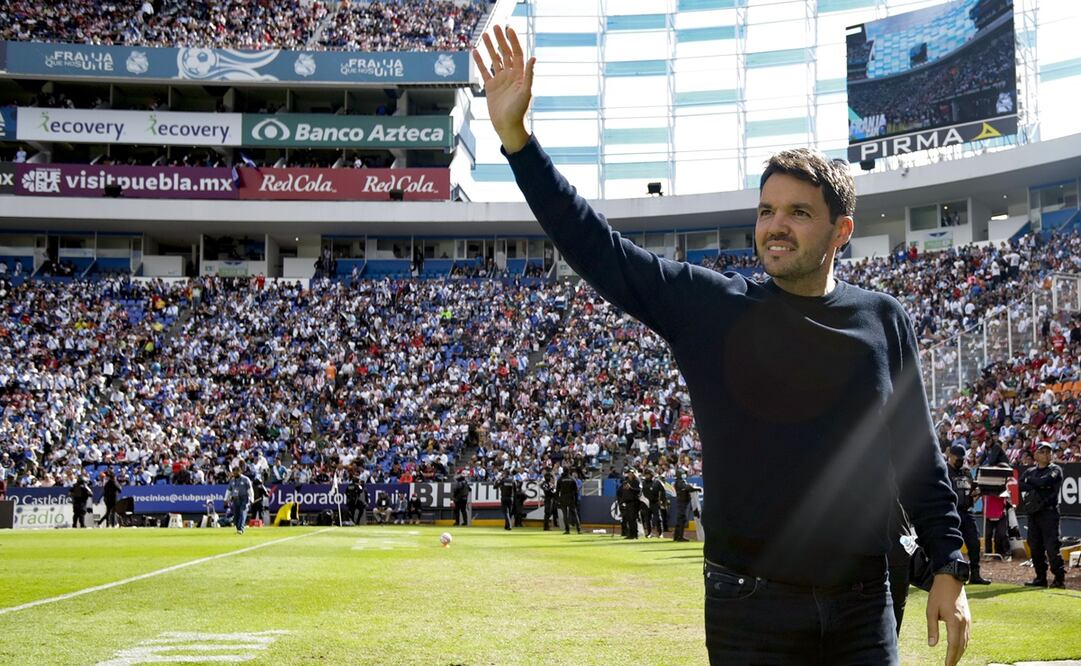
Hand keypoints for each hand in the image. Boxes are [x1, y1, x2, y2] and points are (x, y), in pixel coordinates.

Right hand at [471, 25, 534, 152]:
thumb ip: (529, 74)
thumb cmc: (519, 111)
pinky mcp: (491, 87)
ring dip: (490, 47)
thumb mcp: (526, 92)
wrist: (508, 126)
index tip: (508, 29)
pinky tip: (475, 51)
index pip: (517, 53)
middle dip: (500, 40)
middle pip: (505, 53)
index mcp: (520, 75)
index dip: (513, 41)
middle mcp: (511, 75)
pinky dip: (479, 61)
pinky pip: (484, 71)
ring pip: (494, 60)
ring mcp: (500, 80)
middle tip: (495, 27)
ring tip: (485, 34)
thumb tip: (533, 58)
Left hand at [926, 574, 970, 665]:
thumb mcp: (931, 610)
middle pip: (962, 646)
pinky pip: (967, 635)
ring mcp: (968, 621)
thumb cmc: (938, 594)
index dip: (951, 657)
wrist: (951, 580)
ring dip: (960, 652)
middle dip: (956, 658)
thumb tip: (932, 645)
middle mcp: (964, 623)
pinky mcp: (968, 618)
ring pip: (966, 641)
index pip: (954, 645)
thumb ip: (932, 628)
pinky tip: (960, 648)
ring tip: (953, 660)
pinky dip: (964, 644)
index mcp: (954, 621)